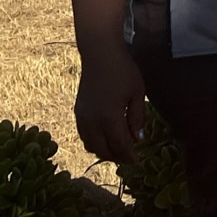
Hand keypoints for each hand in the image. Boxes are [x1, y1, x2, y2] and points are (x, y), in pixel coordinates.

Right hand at [75, 43, 148, 163]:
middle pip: (104, 150)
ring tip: (118, 151)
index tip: (138, 161)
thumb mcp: (137, 93)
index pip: (119, 146)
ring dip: (104, 152)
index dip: (129, 156)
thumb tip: (138, 139)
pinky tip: (104, 140)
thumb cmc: (123, 71)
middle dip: (117, 157)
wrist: (99, 55)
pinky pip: (84, 136)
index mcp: (110, 118)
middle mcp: (93, 122)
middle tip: (129, 158)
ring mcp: (83, 118)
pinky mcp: (78, 113)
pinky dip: (94, 143)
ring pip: (91, 145)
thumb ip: (137, 118)